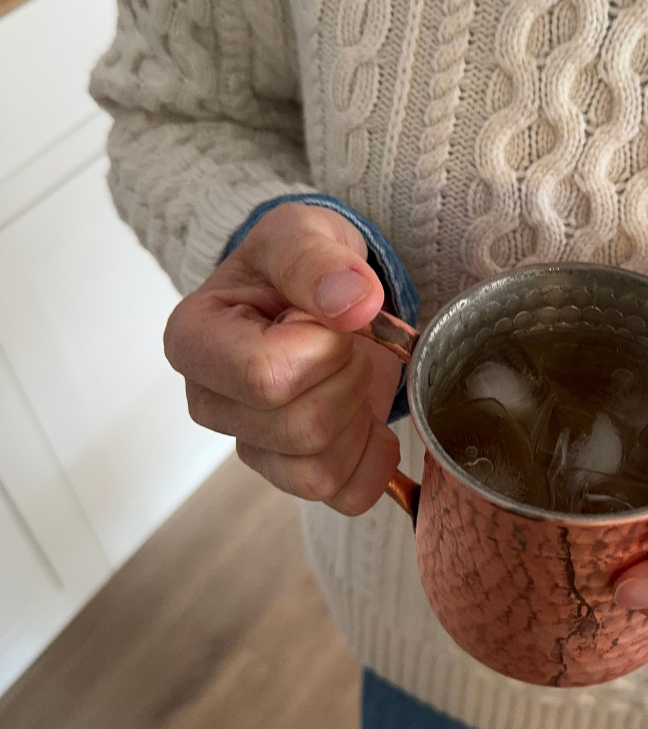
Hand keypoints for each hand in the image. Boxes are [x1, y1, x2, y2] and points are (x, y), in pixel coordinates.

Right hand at [164, 202, 402, 513]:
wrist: (321, 289)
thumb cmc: (297, 261)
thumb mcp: (302, 233)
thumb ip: (317, 260)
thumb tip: (353, 303)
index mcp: (194, 341)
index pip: (267, 376)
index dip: (323, 346)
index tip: (326, 315)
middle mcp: (210, 403)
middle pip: (301, 428)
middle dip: (347, 379)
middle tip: (346, 343)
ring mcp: (249, 445)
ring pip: (319, 471)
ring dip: (358, 418)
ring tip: (350, 372)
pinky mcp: (290, 474)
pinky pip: (344, 495)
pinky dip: (372, 459)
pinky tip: (367, 418)